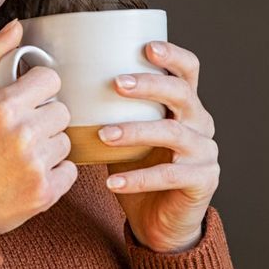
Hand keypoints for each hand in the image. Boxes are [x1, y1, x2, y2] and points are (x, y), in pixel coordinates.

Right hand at [0, 19, 78, 241]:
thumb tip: (17, 26)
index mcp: (2, 107)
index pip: (50, 79)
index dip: (36, 88)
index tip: (22, 101)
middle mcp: (23, 135)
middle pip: (61, 110)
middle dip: (43, 117)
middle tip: (17, 132)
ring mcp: (36, 166)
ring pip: (66, 140)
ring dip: (49, 145)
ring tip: (20, 155)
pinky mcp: (46, 193)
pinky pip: (71, 170)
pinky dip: (54, 173)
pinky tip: (28, 174)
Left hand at [102, 41, 218, 252]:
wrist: (159, 221)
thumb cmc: (138, 168)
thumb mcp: (124, 133)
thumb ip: (109, 109)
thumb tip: (62, 83)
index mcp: (185, 105)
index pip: (188, 70)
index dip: (172, 55)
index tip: (146, 47)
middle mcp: (200, 123)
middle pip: (182, 94)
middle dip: (149, 85)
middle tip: (116, 83)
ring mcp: (205, 152)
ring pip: (174, 133)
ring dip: (136, 131)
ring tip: (104, 134)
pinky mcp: (203, 181)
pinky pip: (170, 175)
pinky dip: (139, 178)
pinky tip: (113, 182)